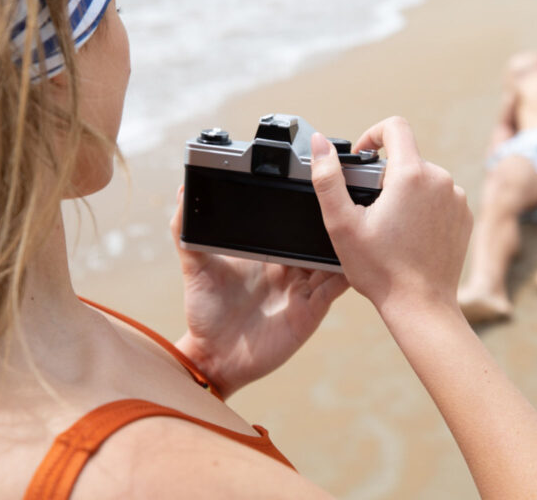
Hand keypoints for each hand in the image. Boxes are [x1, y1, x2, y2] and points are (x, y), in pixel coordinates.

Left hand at [171, 187, 348, 398]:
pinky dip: (347, 272)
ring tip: (355, 219)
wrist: (214, 357)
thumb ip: (185, 233)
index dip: (301, 204)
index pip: (289, 223)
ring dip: (341, 242)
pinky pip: (335, 287)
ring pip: (331, 257)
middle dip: (328, 219)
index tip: (312, 179)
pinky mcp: (311, 309)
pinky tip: (354, 258)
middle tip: (341, 194)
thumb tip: (181, 193)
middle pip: (315, 237)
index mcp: (266, 253)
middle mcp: (288, 267)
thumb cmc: (204, 312)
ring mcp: (302, 287)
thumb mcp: (194, 268)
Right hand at [310, 117, 471, 313]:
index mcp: (411, 174)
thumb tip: (319, 143)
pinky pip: (440, 198)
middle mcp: (440, 180)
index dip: (373, 135)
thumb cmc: (380, 269)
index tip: (362, 157)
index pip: (395, 127)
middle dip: (385, 177)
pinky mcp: (464, 216)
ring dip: (404, 193)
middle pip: (407, 159)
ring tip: (389, 227)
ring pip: (423, 179)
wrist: (421, 306)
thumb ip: (327, 177)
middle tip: (368, 210)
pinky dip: (423, 209)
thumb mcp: (341, 223)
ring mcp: (456, 198)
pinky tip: (410, 236)